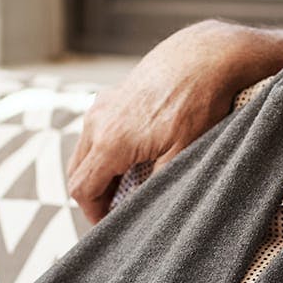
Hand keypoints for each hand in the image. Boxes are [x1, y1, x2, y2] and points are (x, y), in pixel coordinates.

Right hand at [68, 21, 282, 222]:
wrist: (204, 55)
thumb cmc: (197, 103)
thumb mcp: (182, 154)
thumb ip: (155, 186)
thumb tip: (141, 212)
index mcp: (109, 141)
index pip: (82, 190)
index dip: (93, 214)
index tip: (111, 227)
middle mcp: (97, 121)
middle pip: (78, 172)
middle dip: (95, 195)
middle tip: (119, 212)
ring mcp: (103, 105)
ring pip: (86, 150)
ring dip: (100, 172)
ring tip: (129, 185)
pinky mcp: (113, 95)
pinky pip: (97, 131)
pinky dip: (106, 150)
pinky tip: (134, 156)